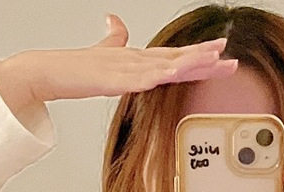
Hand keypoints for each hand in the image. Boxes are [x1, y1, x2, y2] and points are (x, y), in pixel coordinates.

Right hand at [0, 13, 238, 125]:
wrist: (52, 71)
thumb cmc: (77, 67)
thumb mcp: (103, 53)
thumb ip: (113, 40)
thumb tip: (115, 21)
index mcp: (139, 59)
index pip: (175, 56)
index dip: (199, 54)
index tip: (222, 53)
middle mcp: (137, 60)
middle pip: (177, 59)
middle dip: (205, 60)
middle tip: (231, 61)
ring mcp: (127, 69)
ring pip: (165, 65)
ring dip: (190, 63)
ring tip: (212, 62)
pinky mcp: (114, 79)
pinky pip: (141, 78)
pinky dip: (158, 76)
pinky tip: (173, 74)